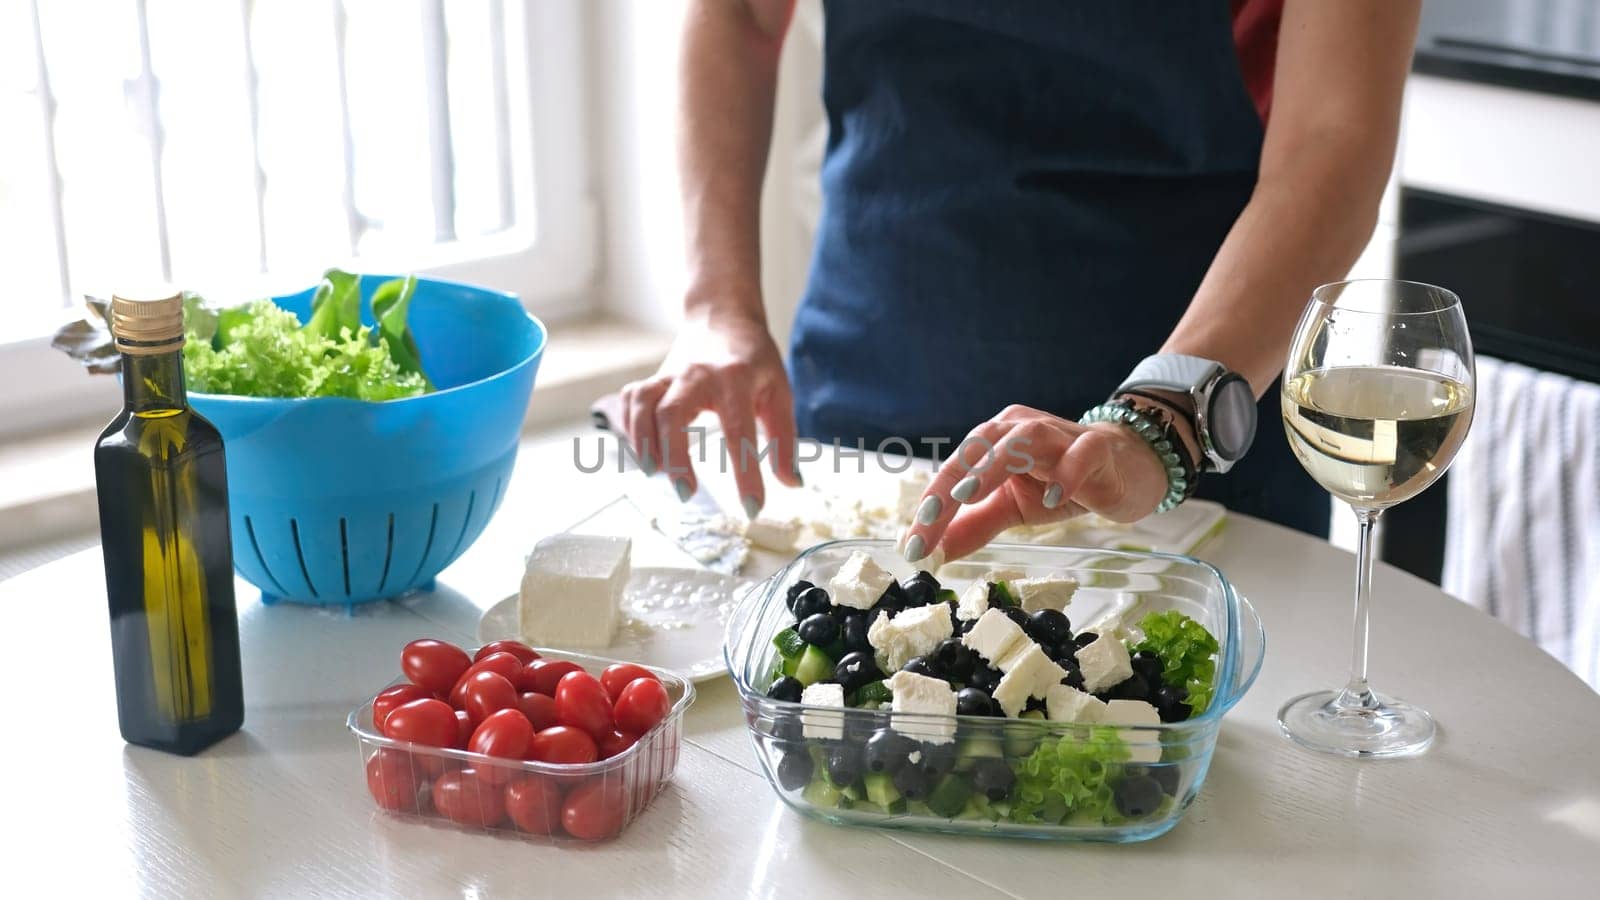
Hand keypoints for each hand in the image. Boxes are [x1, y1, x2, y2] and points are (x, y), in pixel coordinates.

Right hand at [618, 307, 799, 514]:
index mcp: (735, 378)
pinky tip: (646, 453)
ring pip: (642, 405)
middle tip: (687, 493)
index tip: (753, 507)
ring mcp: (669, 375)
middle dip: (674, 455)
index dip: (745, 473)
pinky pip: (630, 401)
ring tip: (656, 473)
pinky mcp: (652, 378)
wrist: (722, 316)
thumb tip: (791, 484)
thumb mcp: (778, 392)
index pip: (739, 431)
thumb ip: (784, 439)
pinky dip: (631, 429)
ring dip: (643, 443)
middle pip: (671, 412)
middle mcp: (696, 375)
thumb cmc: (753, 359)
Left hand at [902, 404, 1169, 562]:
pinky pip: (1081, 453)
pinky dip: (1066, 473)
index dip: (933, 502)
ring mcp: (1061, 435)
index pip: (958, 466)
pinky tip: (1052, 500)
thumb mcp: (1012, 508)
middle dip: (952, 481)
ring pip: (1025, 438)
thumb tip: (933, 553)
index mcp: (996, 439)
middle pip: (981, 444)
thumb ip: (974, 526)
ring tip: (972, 495)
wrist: (1123, 469)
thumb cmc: (1061, 483)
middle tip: (930, 517)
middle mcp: (1022, 428)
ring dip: (995, 464)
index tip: (914, 543)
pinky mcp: (1098, 449)